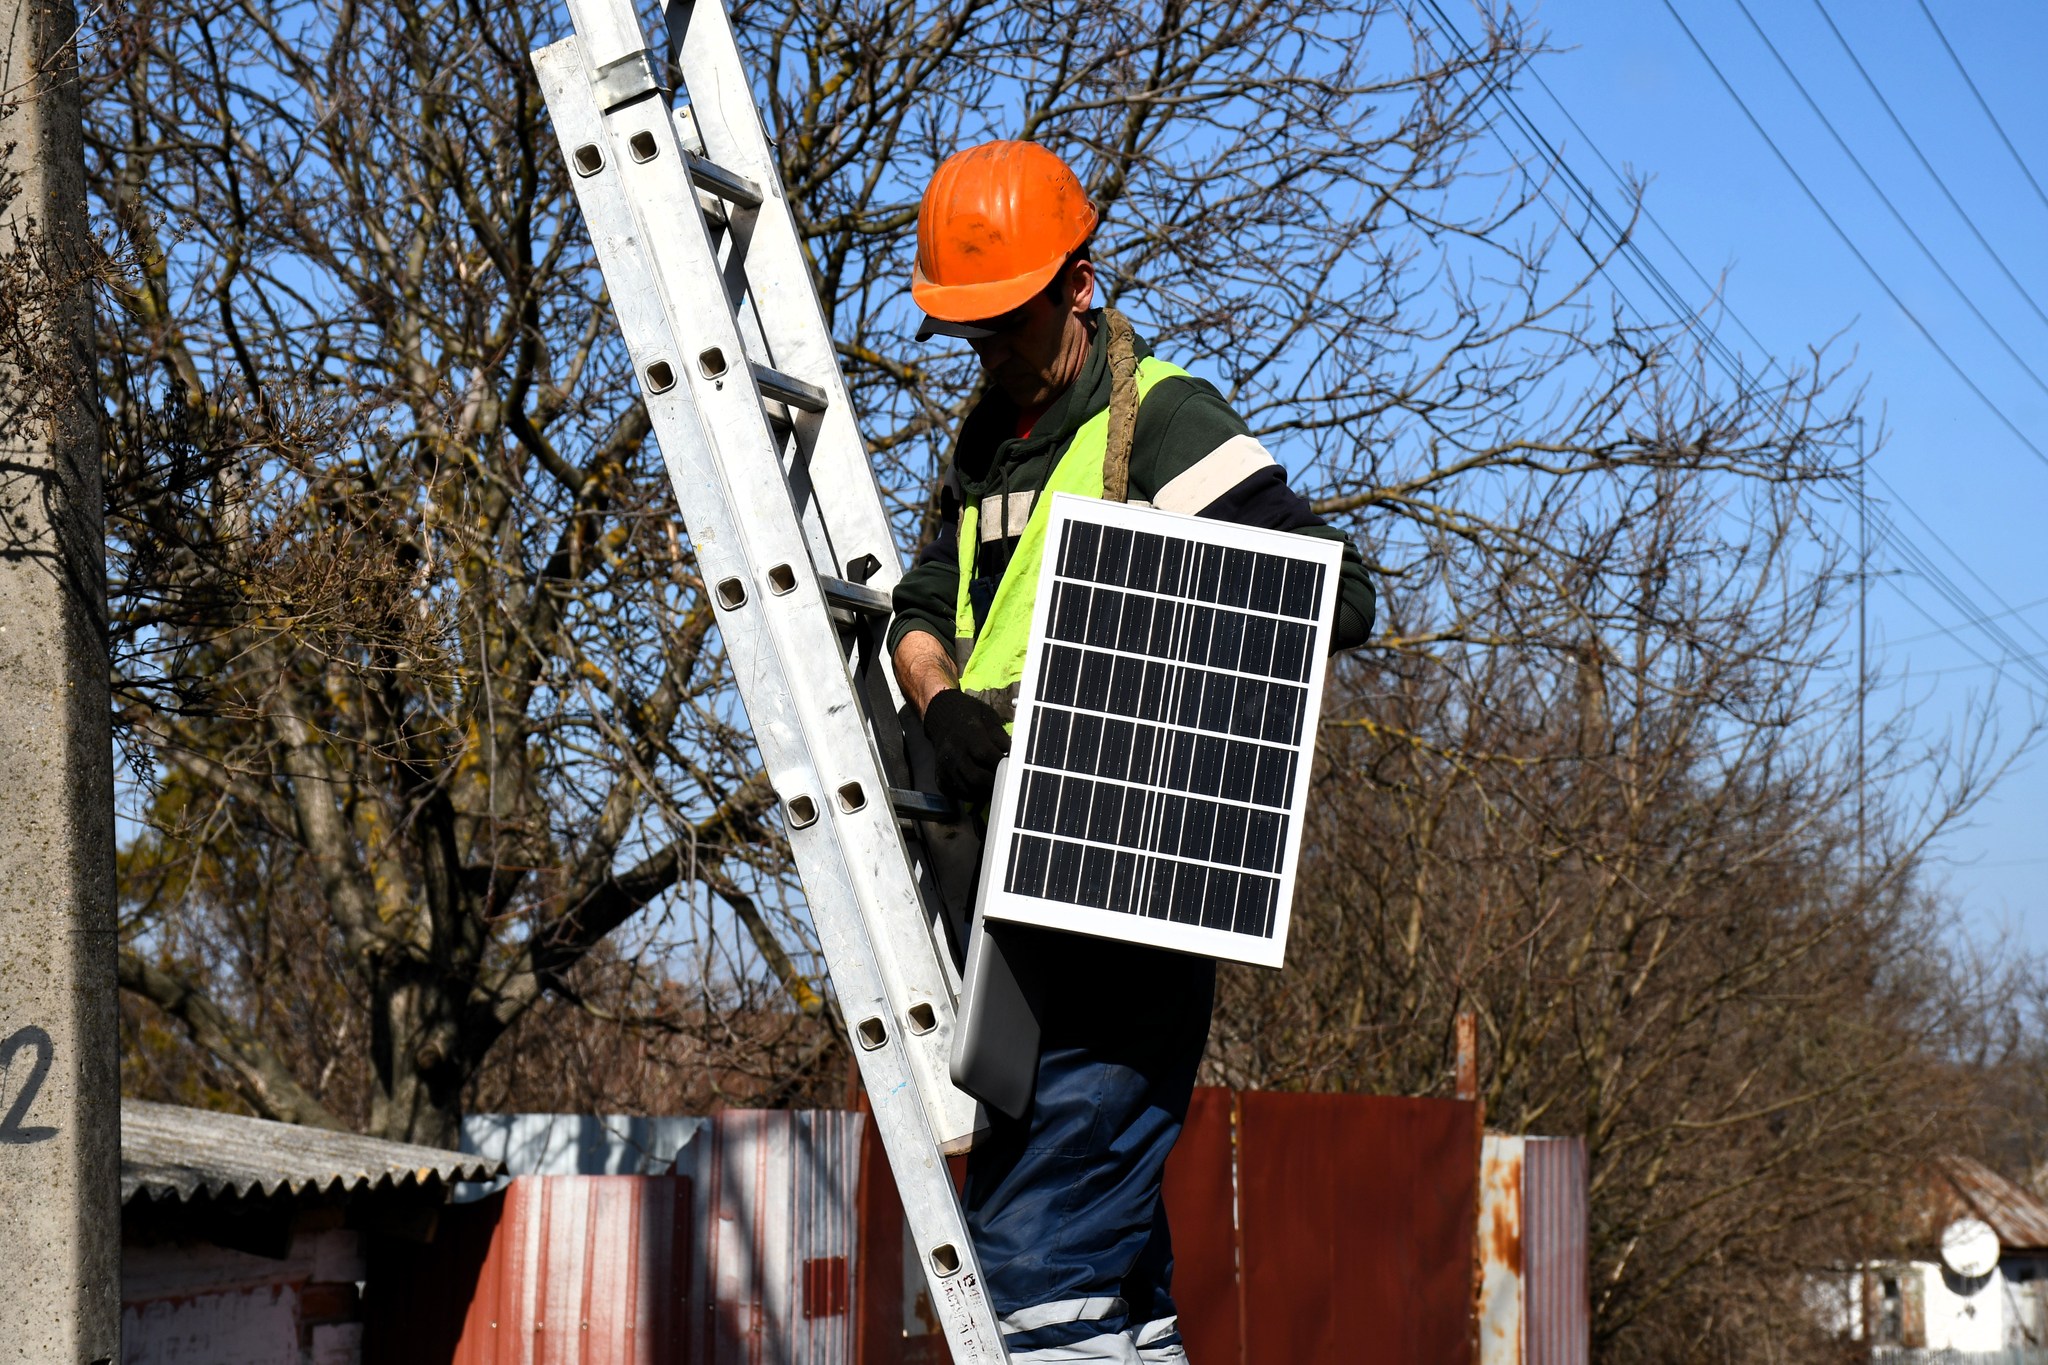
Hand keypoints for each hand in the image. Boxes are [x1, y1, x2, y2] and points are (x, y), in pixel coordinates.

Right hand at [922, 688, 1009, 806]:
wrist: (942, 718)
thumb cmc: (971, 717)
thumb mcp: (989, 718)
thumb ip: (1001, 738)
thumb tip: (1015, 756)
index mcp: (966, 735)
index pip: (985, 754)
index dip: (1001, 765)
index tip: (1015, 770)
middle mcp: (953, 753)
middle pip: (976, 778)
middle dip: (995, 784)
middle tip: (1009, 785)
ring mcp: (944, 768)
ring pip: (968, 790)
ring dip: (985, 793)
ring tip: (997, 788)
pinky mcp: (940, 779)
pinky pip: (959, 794)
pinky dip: (973, 795)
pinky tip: (982, 788)